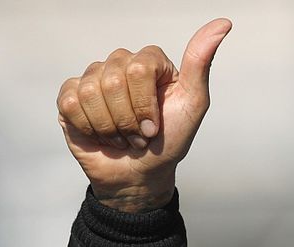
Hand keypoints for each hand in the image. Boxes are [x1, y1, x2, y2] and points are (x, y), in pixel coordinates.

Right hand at [57, 18, 231, 211]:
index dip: (145, 105)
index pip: (139, 68)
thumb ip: (201, 63)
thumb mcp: (194, 105)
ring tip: (122, 138)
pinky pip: (70, 102)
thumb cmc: (170, 141)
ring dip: (110, 128)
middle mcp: (120, 63)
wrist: (141, 175)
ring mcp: (94, 78)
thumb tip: (223, 24)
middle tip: (139, 136)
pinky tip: (101, 135)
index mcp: (150, 61)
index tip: (155, 127)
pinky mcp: (71, 96)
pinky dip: (88, 127)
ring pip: (91, 92)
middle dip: (128, 121)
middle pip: (113, 81)